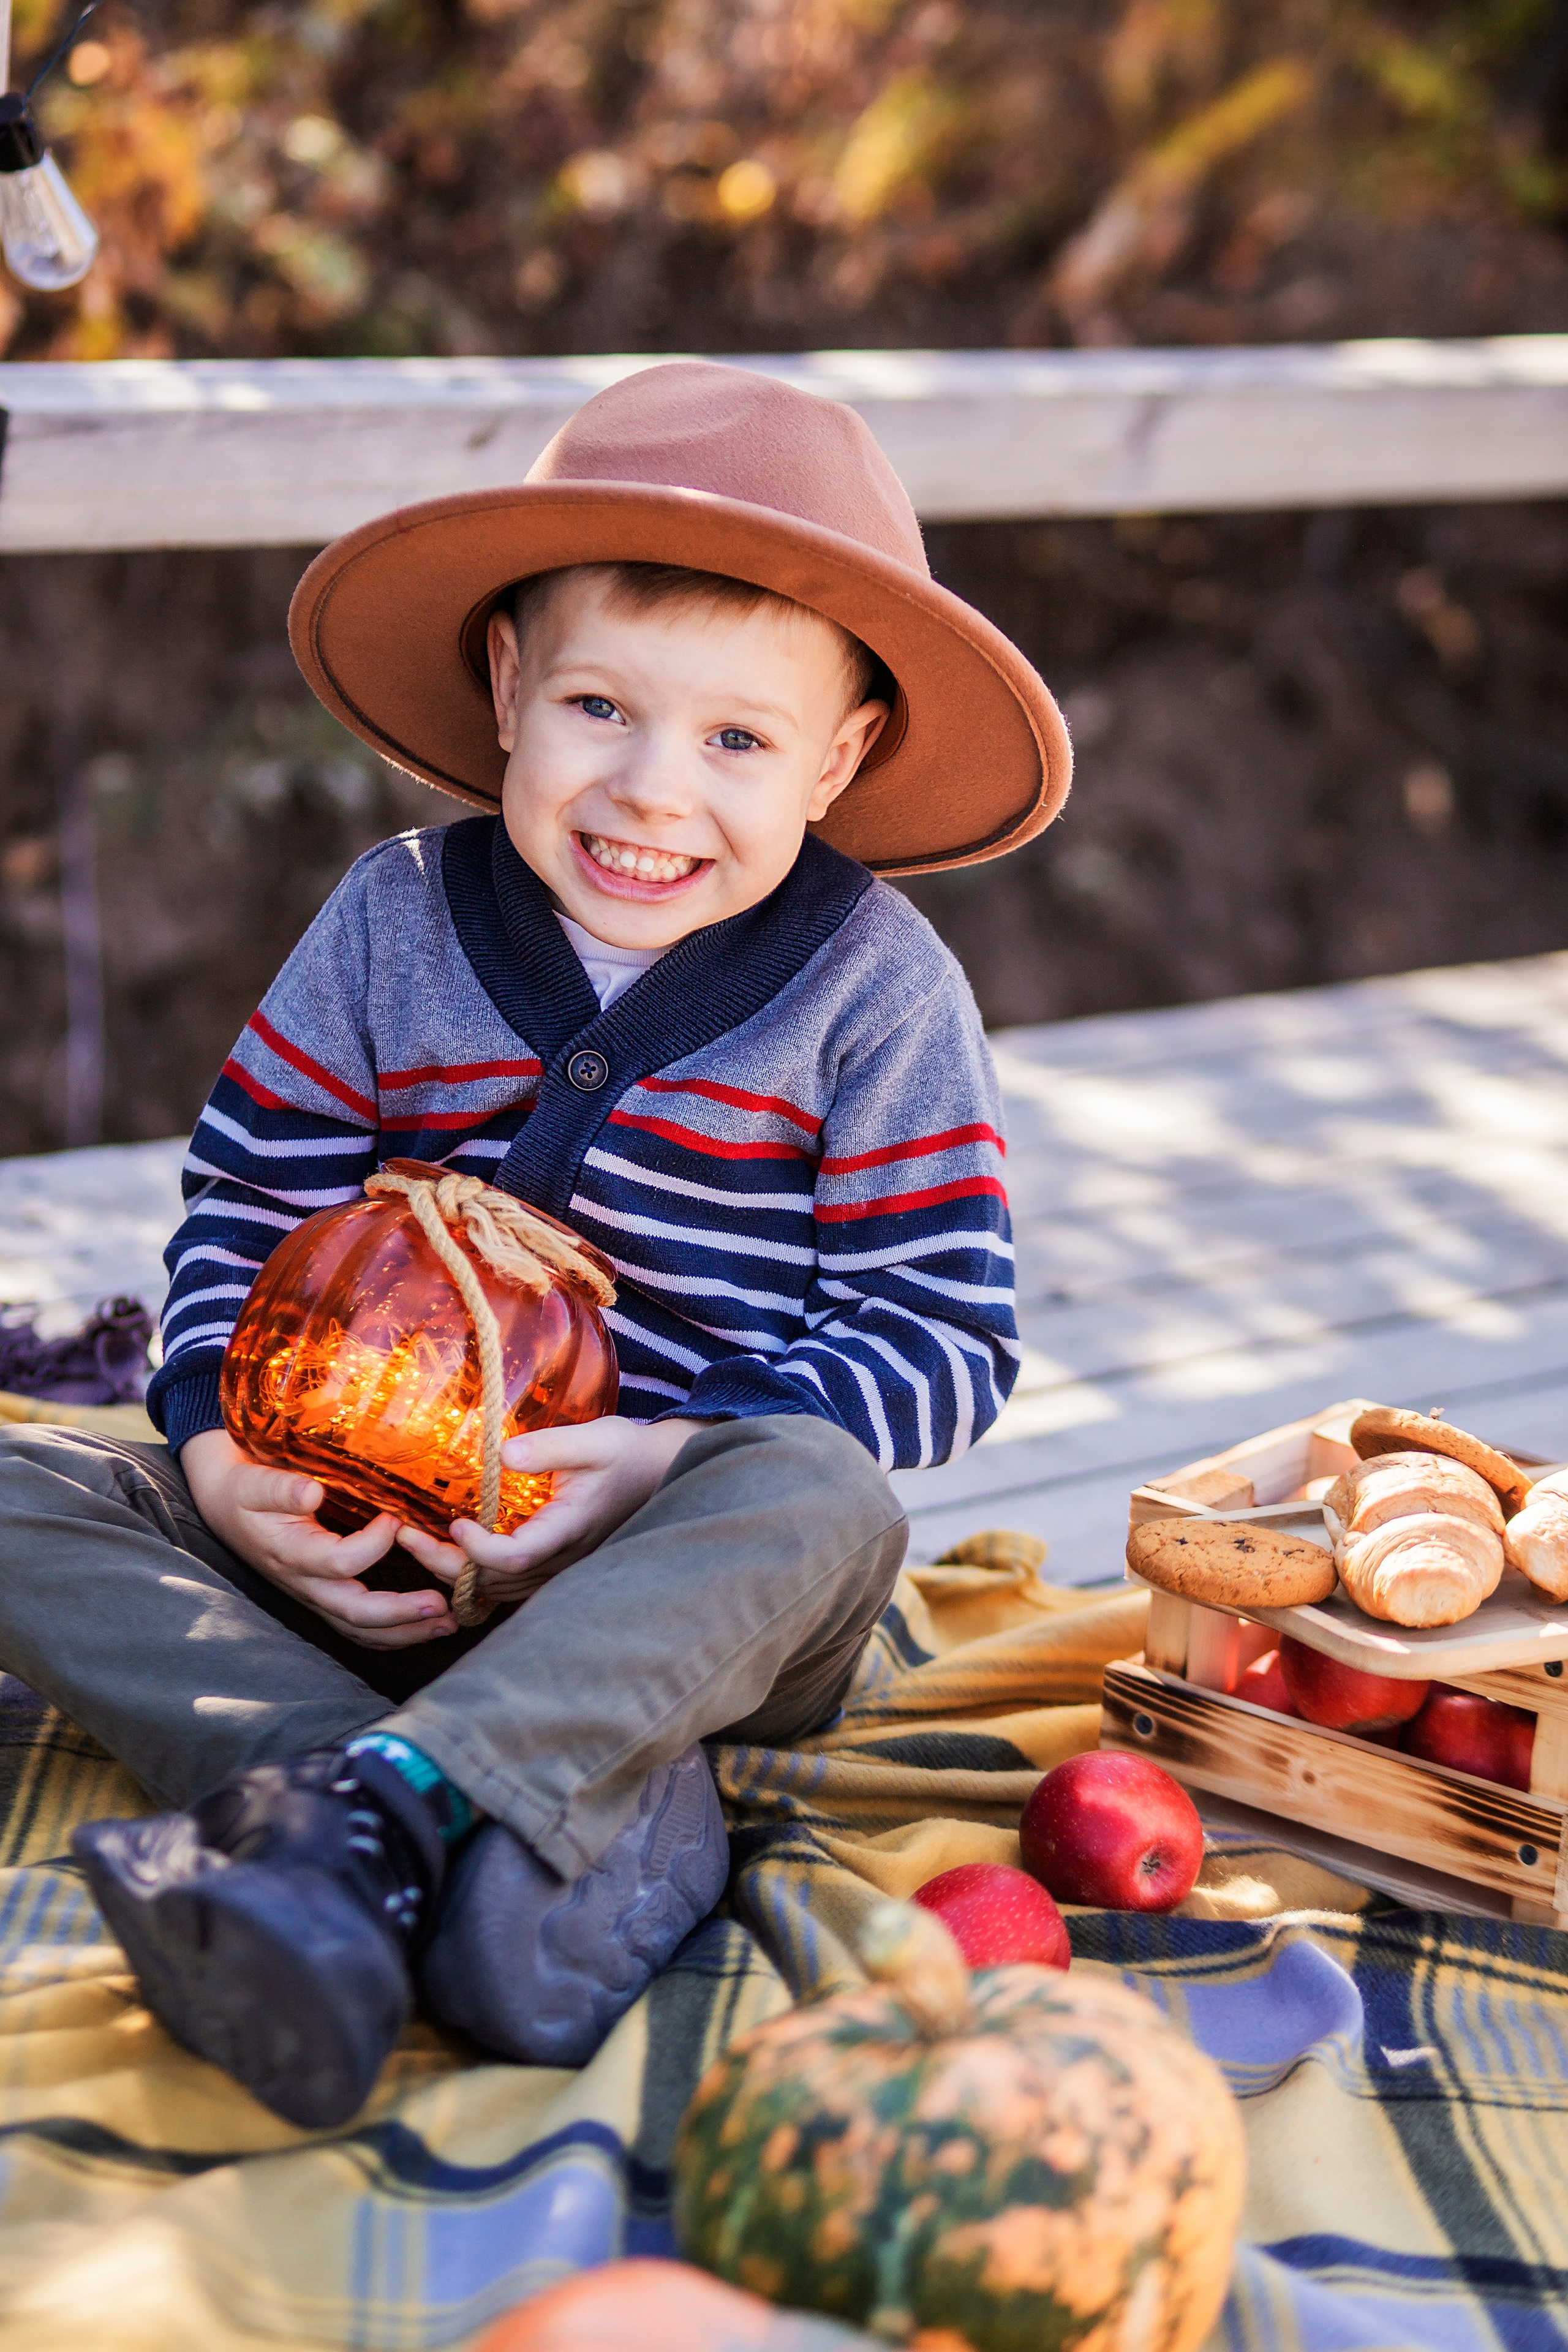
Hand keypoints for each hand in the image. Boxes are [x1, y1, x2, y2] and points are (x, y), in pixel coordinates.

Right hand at [181, 1426, 459, 1648]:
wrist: (228, 1509)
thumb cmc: (247, 1492)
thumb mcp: (256, 1484)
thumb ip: (281, 1489)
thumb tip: (310, 1492)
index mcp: (292, 1553)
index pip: (339, 1562)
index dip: (374, 1543)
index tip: (397, 1518)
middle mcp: (306, 1584)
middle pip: (355, 1612)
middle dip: (402, 1613)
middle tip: (442, 1604)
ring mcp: (317, 1596)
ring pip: (362, 1629)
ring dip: (407, 1631)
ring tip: (449, 1623)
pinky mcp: (327, 1598)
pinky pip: (361, 1627)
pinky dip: (396, 1632)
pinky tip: (427, 1625)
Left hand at [396, 1416, 706, 1612]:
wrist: (655, 1473)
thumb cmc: (626, 1453)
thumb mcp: (594, 1439)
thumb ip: (550, 1446)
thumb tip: (501, 1454)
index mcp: (569, 1528)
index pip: (517, 1557)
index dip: (480, 1549)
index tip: (455, 1522)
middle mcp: (560, 1558)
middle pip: (494, 1581)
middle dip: (445, 1563)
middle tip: (404, 1536)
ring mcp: (555, 1568)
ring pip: (495, 1590)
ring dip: (453, 1572)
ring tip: (413, 1541)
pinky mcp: (550, 1566)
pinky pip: (505, 1586)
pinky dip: (472, 1576)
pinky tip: (447, 1553)